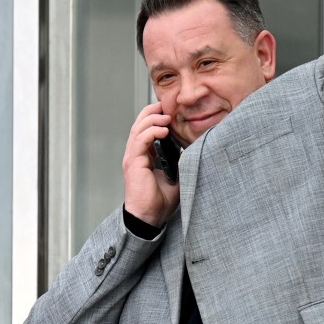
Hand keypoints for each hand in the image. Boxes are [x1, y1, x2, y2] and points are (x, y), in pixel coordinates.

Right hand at [122, 102, 179, 226]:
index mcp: (143, 155)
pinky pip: (140, 140)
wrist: (150, 218)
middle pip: (139, 124)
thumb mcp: (174, 175)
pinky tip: (164, 130)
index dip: (155, 116)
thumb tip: (191, 147)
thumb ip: (178, 160)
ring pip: (138, 128)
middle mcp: (135, 154)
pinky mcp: (133, 163)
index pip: (145, 129)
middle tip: (166, 106)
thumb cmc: (160, 200)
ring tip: (167, 117)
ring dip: (153, 119)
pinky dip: (151, 131)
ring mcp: (132, 158)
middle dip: (152, 112)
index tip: (170, 111)